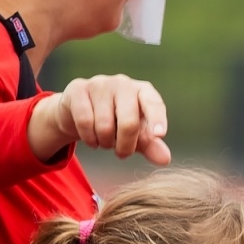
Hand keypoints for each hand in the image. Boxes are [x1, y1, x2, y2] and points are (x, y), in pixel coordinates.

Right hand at [29, 75, 170, 164]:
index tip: (159, 135)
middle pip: (129, 122)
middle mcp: (123, 83)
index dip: (157, 119)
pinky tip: (91, 139)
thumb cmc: (116, 123)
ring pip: (105, 125)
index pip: (154, 104)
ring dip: (105, 142)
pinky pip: (85, 121)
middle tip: (122, 154)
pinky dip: (89, 138)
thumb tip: (165, 160)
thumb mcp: (137, 136)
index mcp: (143, 91)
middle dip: (126, 145)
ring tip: (105, 141)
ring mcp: (99, 84)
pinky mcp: (78, 89)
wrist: (80, 115)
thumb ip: (151, 145)